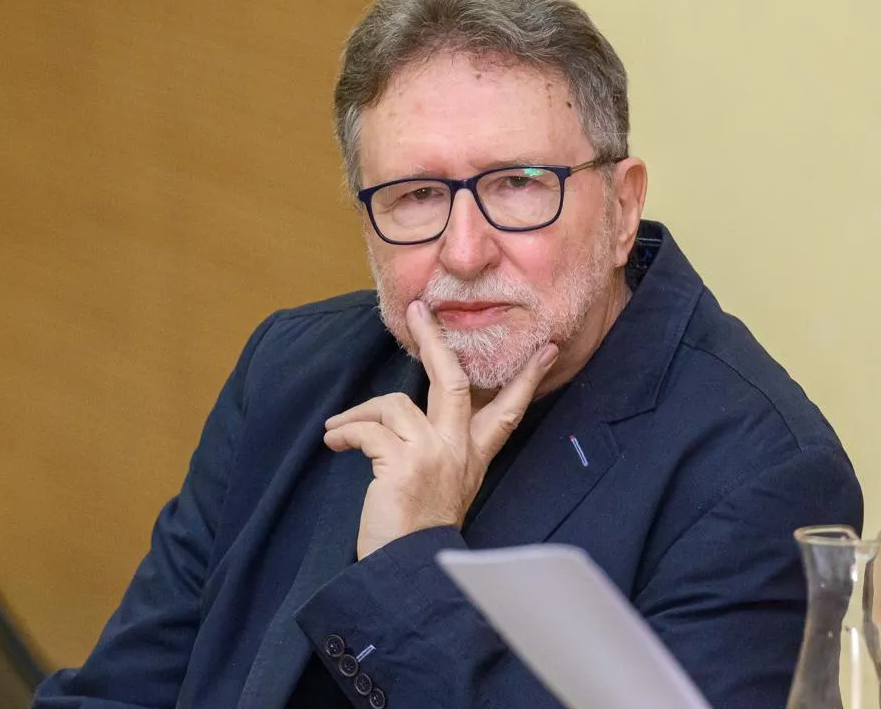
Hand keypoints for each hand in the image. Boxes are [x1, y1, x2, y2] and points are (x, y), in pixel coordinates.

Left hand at [323, 300, 557, 558]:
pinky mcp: (404, 464)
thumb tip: (410, 416)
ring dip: (360, 412)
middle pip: (453, 379)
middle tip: (419, 309)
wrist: (406, 571)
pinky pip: (369, 430)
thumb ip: (440, 448)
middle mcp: (459, 450)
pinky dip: (346, 432)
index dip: (526, 379)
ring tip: (338, 429)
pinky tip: (334, 443)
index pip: (507, 409)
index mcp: (473, 456)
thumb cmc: (416, 530)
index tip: (546, 350)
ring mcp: (433, 454)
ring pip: (395, 404)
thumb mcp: (443, 485)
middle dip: (435, 339)